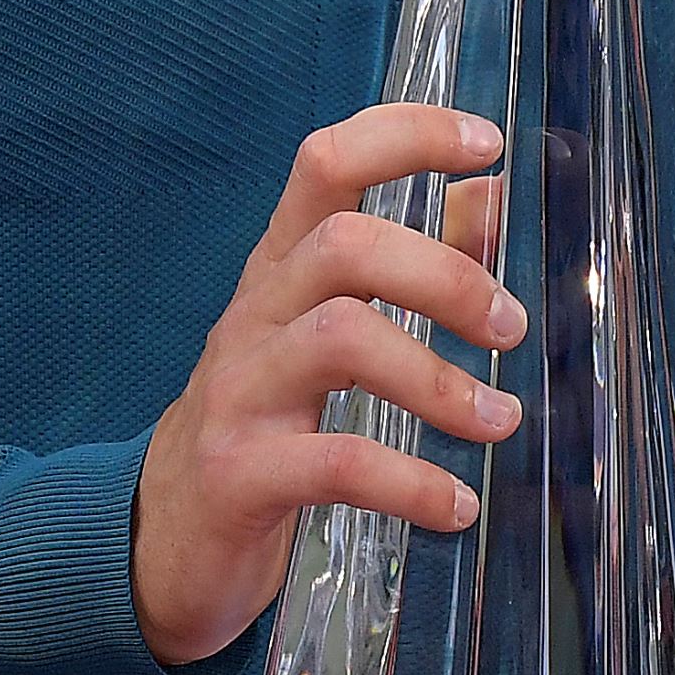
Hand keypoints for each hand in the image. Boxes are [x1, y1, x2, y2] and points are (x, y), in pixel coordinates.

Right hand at [132, 104, 524, 668]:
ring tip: (501, 420)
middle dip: (446, 276)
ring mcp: (240, 391)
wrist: (163, 538)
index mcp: (281, 268)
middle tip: (511, 327)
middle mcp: (256, 314)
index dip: (405, 135)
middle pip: (346, 246)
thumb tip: (488, 194)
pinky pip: (338, 462)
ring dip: (439, 380)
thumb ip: (410, 261)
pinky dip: (412, 483)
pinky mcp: (239, 474)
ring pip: (341, 339)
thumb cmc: (267, 417)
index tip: (486, 140)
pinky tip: (456, 507)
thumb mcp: (327, 330)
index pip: (327, 163)